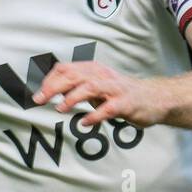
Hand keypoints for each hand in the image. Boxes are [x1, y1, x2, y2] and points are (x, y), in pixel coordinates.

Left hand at [31, 61, 168, 127]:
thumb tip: (50, 91)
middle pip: (74, 76)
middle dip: (53, 87)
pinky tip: (84, 122)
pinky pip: (108, 109)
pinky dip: (95, 115)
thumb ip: (76, 87)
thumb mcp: (96, 87)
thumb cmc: (120, 94)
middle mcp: (103, 76)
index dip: (49, 80)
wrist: (154, 98)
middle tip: (39, 100)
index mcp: (93, 70)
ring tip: (60, 109)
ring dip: (72, 98)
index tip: (37, 95)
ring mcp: (115, 89)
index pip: (65, 69)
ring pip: (90, 87)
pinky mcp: (126, 104)